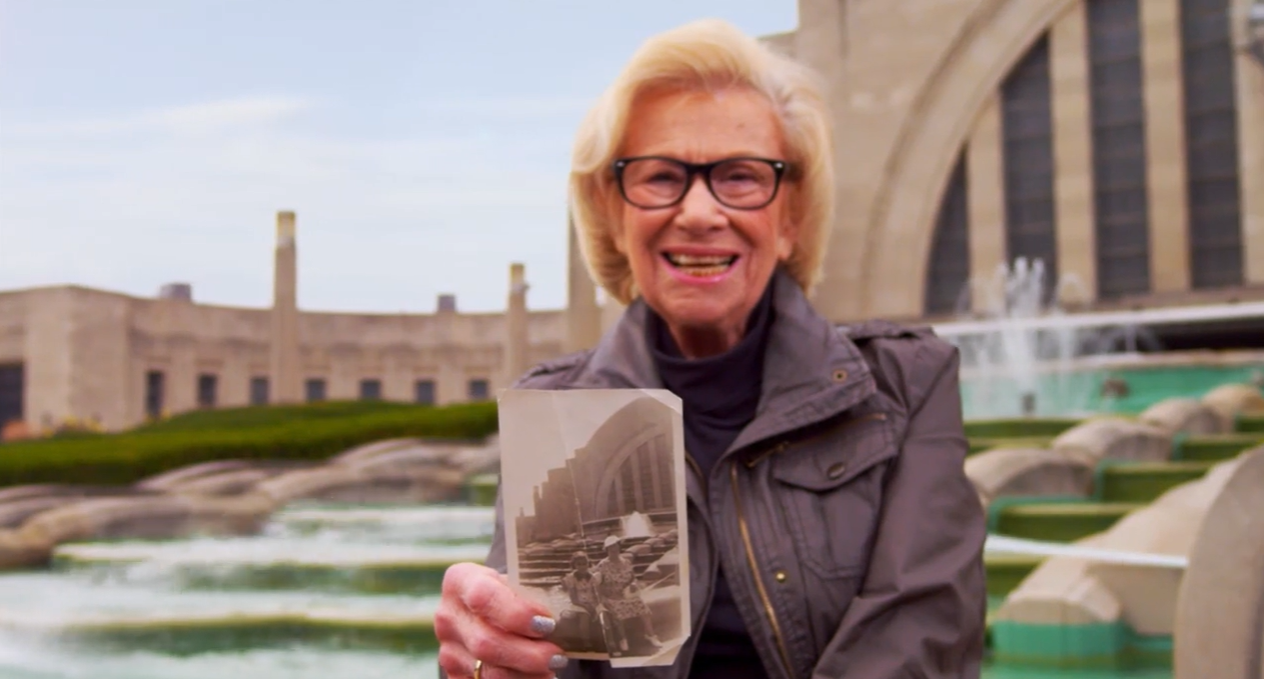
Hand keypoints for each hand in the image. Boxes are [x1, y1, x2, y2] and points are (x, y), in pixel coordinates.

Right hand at [436, 562, 570, 678]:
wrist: (489, 611)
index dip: (517, 613)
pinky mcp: (456, 675)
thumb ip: (530, 593)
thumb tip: (566, 615)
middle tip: (557, 656)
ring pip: (487, 672)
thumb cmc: (512, 592)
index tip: (547, 623)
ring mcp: (449, 649)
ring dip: (526, 674)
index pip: (483, 597)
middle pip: (486, 642)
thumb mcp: (516, 581)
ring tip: (552, 668)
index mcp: (461, 580)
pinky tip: (537, 677)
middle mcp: (449, 615)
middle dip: (527, 653)